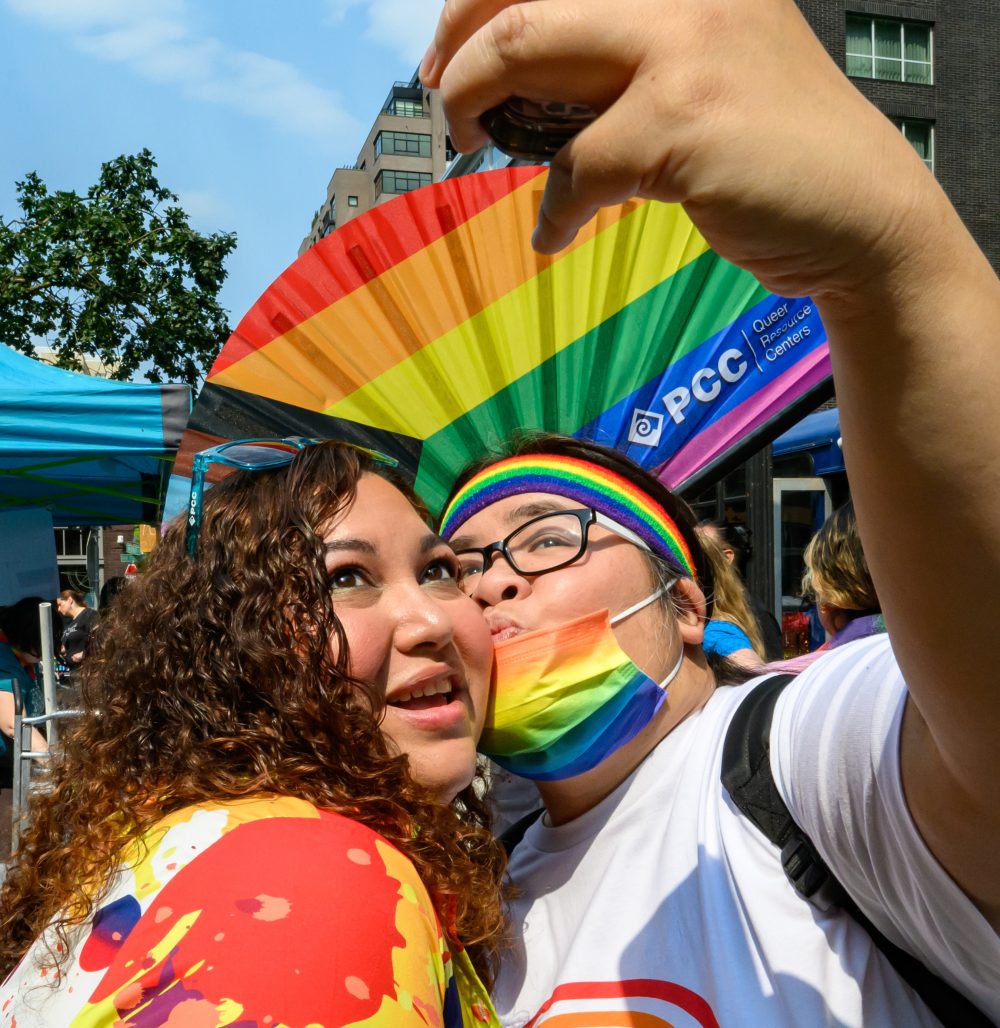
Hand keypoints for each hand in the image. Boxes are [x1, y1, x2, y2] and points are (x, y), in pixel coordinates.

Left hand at [422, 0, 937, 300]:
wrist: (862, 214)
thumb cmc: (773, 149)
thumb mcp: (708, 64)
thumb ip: (629, 52)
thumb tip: (525, 79)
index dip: (476, 0)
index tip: (447, 49)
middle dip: (457, 47)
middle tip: (443, 100)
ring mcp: (685, 44)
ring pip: (525, 48)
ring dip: (474, 103)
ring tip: (468, 145)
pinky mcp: (681, 122)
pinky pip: (574, 167)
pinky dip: (551, 211)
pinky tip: (551, 237)